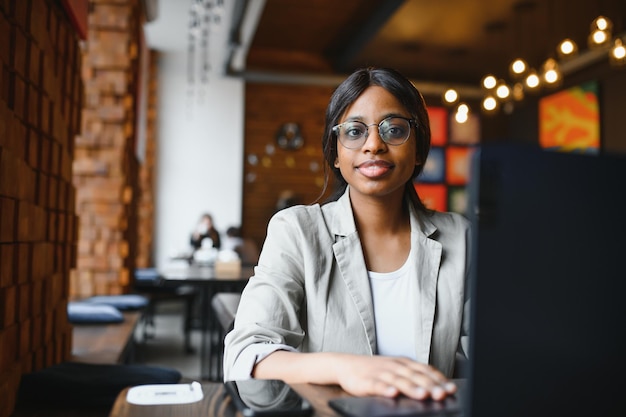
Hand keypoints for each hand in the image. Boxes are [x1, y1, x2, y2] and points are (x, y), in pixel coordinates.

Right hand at [333, 354, 455, 400]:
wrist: (345, 364)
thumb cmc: (374, 370)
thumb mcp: (396, 369)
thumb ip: (414, 376)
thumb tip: (437, 388)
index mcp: (403, 363)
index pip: (425, 370)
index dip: (438, 379)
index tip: (451, 388)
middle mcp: (394, 366)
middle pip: (415, 376)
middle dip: (430, 385)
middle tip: (442, 393)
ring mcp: (380, 373)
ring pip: (399, 381)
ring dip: (412, 388)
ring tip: (423, 395)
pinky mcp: (366, 381)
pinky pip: (377, 385)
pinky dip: (385, 389)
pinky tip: (392, 394)